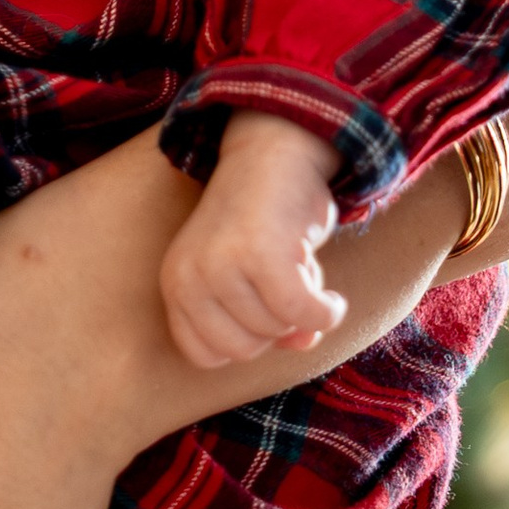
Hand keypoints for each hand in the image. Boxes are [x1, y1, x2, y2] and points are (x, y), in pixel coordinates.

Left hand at [158, 113, 345, 368]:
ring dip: (302, 308)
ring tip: (298, 267)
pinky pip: (301, 313)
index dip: (245, 343)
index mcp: (176, 285)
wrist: (274, 153)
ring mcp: (221, 264)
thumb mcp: (252, 278)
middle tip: (285, 286)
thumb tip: (302, 342)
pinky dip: (326, 311)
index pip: (204, 355)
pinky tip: (332, 298)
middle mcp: (189, 276)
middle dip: (274, 327)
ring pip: (275, 329)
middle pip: (243, 349)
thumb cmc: (263, 222)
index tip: (265, 314)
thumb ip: (270, 320)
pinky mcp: (260, 253)